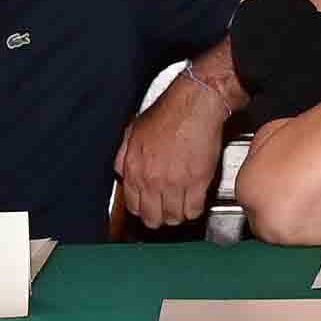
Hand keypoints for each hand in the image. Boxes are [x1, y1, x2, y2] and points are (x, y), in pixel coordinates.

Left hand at [112, 70, 231, 234]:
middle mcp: (151, 178)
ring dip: (178, 214)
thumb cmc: (168, 112)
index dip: (143, 209)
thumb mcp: (133, 131)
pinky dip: (195, 209)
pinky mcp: (197, 181)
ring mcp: (174, 182)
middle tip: (166, 211)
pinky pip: (194, 210)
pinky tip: (195, 200)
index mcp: (134, 167)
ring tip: (182, 205)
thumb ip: (124, 156)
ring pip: (174, 218)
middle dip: (159, 218)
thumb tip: (122, 173)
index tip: (150, 207)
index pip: (133, 206)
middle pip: (152, 218)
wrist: (195, 102)